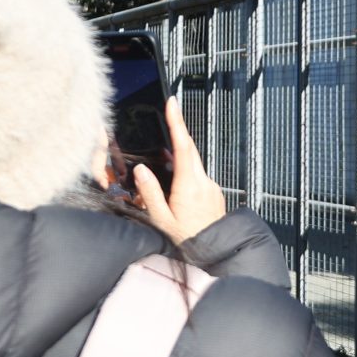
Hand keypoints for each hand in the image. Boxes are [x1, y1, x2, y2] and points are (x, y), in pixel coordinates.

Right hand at [129, 96, 226, 244]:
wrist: (214, 252)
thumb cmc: (186, 240)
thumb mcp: (160, 219)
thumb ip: (150, 193)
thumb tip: (141, 169)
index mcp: (189, 186)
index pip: (183, 146)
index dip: (177, 122)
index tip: (173, 104)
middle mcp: (204, 182)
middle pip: (190, 150)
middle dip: (179, 132)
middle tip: (169, 114)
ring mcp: (212, 187)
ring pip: (194, 164)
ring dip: (181, 158)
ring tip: (164, 164)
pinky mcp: (215, 193)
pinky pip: (199, 177)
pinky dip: (187, 174)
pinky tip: (177, 187)